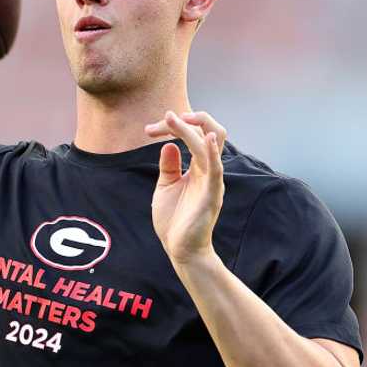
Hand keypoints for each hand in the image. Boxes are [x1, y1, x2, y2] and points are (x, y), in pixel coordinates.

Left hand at [143, 110, 226, 264]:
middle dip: (189, 119)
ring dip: (191, 129)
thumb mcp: (166, 187)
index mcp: (198, 168)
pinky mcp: (212, 195)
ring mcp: (212, 181)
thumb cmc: (174, 220)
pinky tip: (207, 138)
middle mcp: (208, 170)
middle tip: (165, 117)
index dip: (174, 127)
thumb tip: (169, 143)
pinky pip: (217, 169)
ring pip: (210, 145)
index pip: (193, 136)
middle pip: (210, 132)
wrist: (180, 249)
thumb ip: (169, 166)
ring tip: (172, 119)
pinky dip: (213, 152)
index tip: (150, 130)